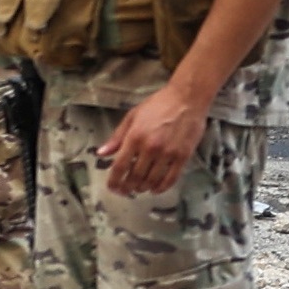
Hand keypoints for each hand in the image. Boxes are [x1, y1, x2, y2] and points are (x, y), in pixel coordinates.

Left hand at [101, 83, 208, 199]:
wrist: (187, 98)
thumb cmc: (159, 104)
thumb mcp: (133, 116)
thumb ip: (117, 137)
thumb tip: (102, 153)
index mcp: (135, 137)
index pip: (120, 167)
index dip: (114, 181)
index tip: (113, 187)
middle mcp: (150, 147)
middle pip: (135, 177)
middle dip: (128, 187)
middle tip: (126, 191)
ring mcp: (168, 153)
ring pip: (152, 180)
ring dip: (143, 188)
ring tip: (140, 188)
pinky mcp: (182, 156)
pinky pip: (170, 179)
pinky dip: (161, 188)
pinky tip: (156, 189)